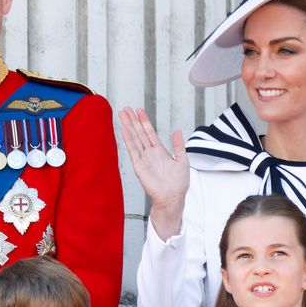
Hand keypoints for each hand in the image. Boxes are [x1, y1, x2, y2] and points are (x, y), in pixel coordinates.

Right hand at [118, 107, 188, 239]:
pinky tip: (124, 129)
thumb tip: (177, 130)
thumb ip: (178, 146)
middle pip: (139, 133)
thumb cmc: (178, 184)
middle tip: (126, 108)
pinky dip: (128, 139)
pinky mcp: (139, 166)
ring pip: (134, 138)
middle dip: (133, 120)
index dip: (145, 121)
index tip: (139, 110)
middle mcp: (150, 153)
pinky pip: (132, 150)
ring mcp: (143, 159)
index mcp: (160, 151)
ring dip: (128, 126)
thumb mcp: (182, 160)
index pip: (150, 133)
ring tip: (122, 114)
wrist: (173, 198)